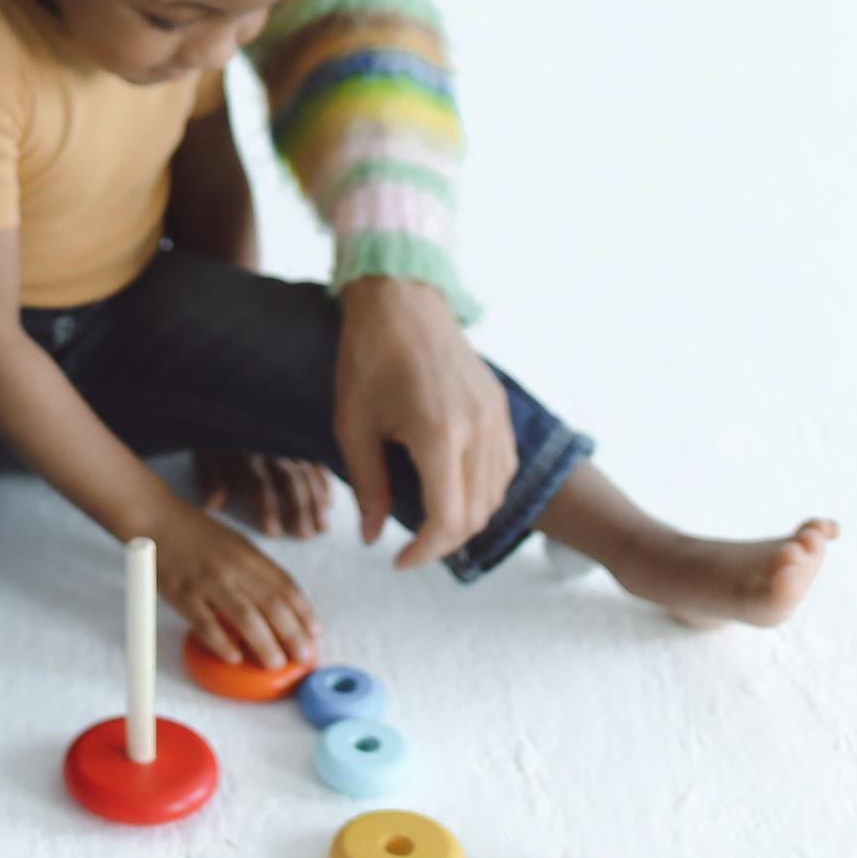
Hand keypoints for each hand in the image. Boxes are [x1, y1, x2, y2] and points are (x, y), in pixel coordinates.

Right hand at [152, 500, 319, 670]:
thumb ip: (254, 570)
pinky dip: (223, 643)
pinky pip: (206, 624)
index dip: (304, 612)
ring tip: (275, 663)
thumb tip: (278, 603)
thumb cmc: (196, 533)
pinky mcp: (183, 595)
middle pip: (272, 605)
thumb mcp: (234, 543)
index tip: (315, 633)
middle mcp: (234, 568)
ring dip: (264, 643)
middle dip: (293, 634)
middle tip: (303, 656)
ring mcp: (208, 582)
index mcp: (249, 555)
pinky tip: (234, 657)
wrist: (156, 518)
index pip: (286, 586)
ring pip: (245, 618)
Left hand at [195, 447, 335, 538]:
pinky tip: (330, 501)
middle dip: (298, 508)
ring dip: (316, 499)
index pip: (258, 482)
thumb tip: (213, 504)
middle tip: (305, 535)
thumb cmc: (216, 433)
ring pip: (307, 472)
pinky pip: (316, 459)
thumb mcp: (204, 452)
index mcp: (245, 451)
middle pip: (289, 479)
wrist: (229, 399)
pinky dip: (325, 479)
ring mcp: (287, 441)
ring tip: (322, 526)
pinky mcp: (297, 438)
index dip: (267, 508)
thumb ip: (209, 478)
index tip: (273, 533)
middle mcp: (270, 446)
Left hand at [332, 274, 513, 571]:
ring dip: (466, 518)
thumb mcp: (352, 423)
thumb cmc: (367, 355)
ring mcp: (495, 416)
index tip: (398, 560)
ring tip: (429, 522)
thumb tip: (372, 536)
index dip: (424, 551)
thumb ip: (366, 485)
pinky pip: (504, 466)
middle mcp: (478, 429)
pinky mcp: (498, 406)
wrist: (400, 298)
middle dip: (443, 541)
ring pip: (496, 494)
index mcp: (439, 434)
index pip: (447, 520)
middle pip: (476, 514)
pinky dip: (484, 490)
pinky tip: (454, 489)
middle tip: (411, 546)